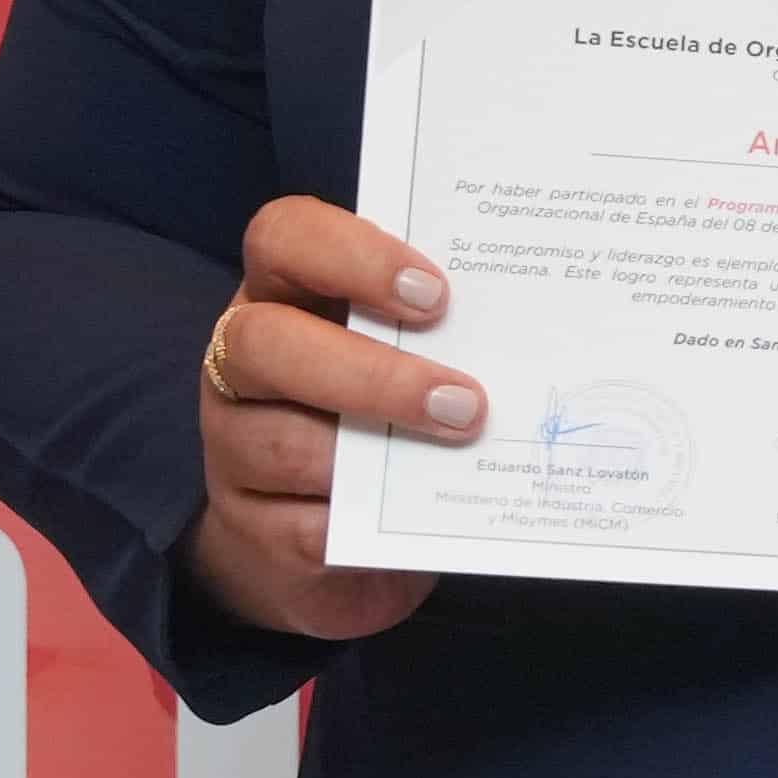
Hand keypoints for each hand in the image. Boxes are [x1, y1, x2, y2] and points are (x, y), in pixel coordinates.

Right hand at [186, 198, 474, 642]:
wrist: (336, 539)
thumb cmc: (390, 416)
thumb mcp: (414, 357)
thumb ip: (449, 334)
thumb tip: (542, 331)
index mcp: (285, 295)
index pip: (284, 238)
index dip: (351, 256)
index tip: (434, 293)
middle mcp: (244, 362)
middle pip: (266, 343)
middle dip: (371, 373)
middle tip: (466, 400)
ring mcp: (235, 446)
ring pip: (280, 443)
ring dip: (377, 451)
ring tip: (459, 453)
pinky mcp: (251, 528)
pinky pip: (299, 527)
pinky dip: (364, 523)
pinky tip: (418, 519)